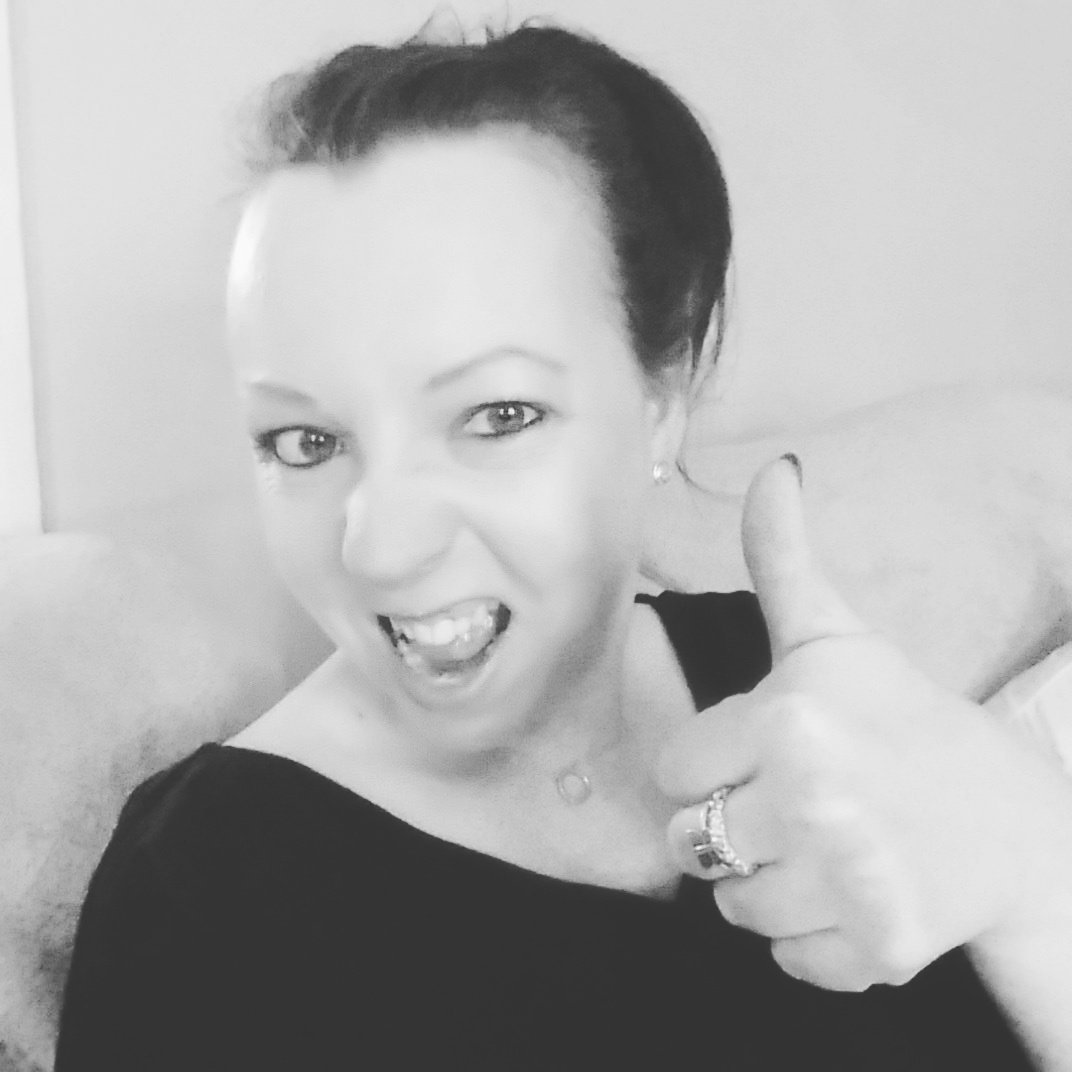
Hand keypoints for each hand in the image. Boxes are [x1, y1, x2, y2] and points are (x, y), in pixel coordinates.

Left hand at [658, 455, 1056, 990]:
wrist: (1011, 819)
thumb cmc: (902, 717)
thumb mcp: (835, 636)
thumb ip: (785, 558)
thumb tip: (775, 468)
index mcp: (789, 716)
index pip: (673, 771)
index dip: (715, 765)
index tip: (768, 753)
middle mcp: (814, 797)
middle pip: (690, 841)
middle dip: (731, 826)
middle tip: (799, 803)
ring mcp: (850, 878)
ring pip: (730, 903)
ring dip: (768, 883)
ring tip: (827, 845)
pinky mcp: (878, 946)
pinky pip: (786, 956)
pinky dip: (814, 936)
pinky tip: (857, 890)